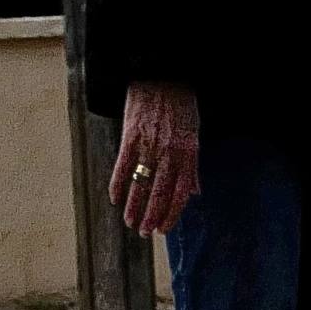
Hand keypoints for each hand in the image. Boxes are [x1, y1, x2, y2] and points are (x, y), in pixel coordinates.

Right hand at [109, 81, 200, 237]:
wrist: (161, 75)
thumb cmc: (181, 106)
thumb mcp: (194, 135)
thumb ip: (193, 166)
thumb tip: (195, 192)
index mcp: (187, 155)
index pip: (180, 194)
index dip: (171, 214)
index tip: (163, 229)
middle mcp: (169, 154)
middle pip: (160, 193)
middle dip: (151, 217)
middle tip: (144, 234)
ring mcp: (149, 145)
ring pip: (141, 184)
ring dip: (134, 206)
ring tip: (130, 223)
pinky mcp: (131, 136)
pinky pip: (122, 166)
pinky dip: (117, 184)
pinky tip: (115, 198)